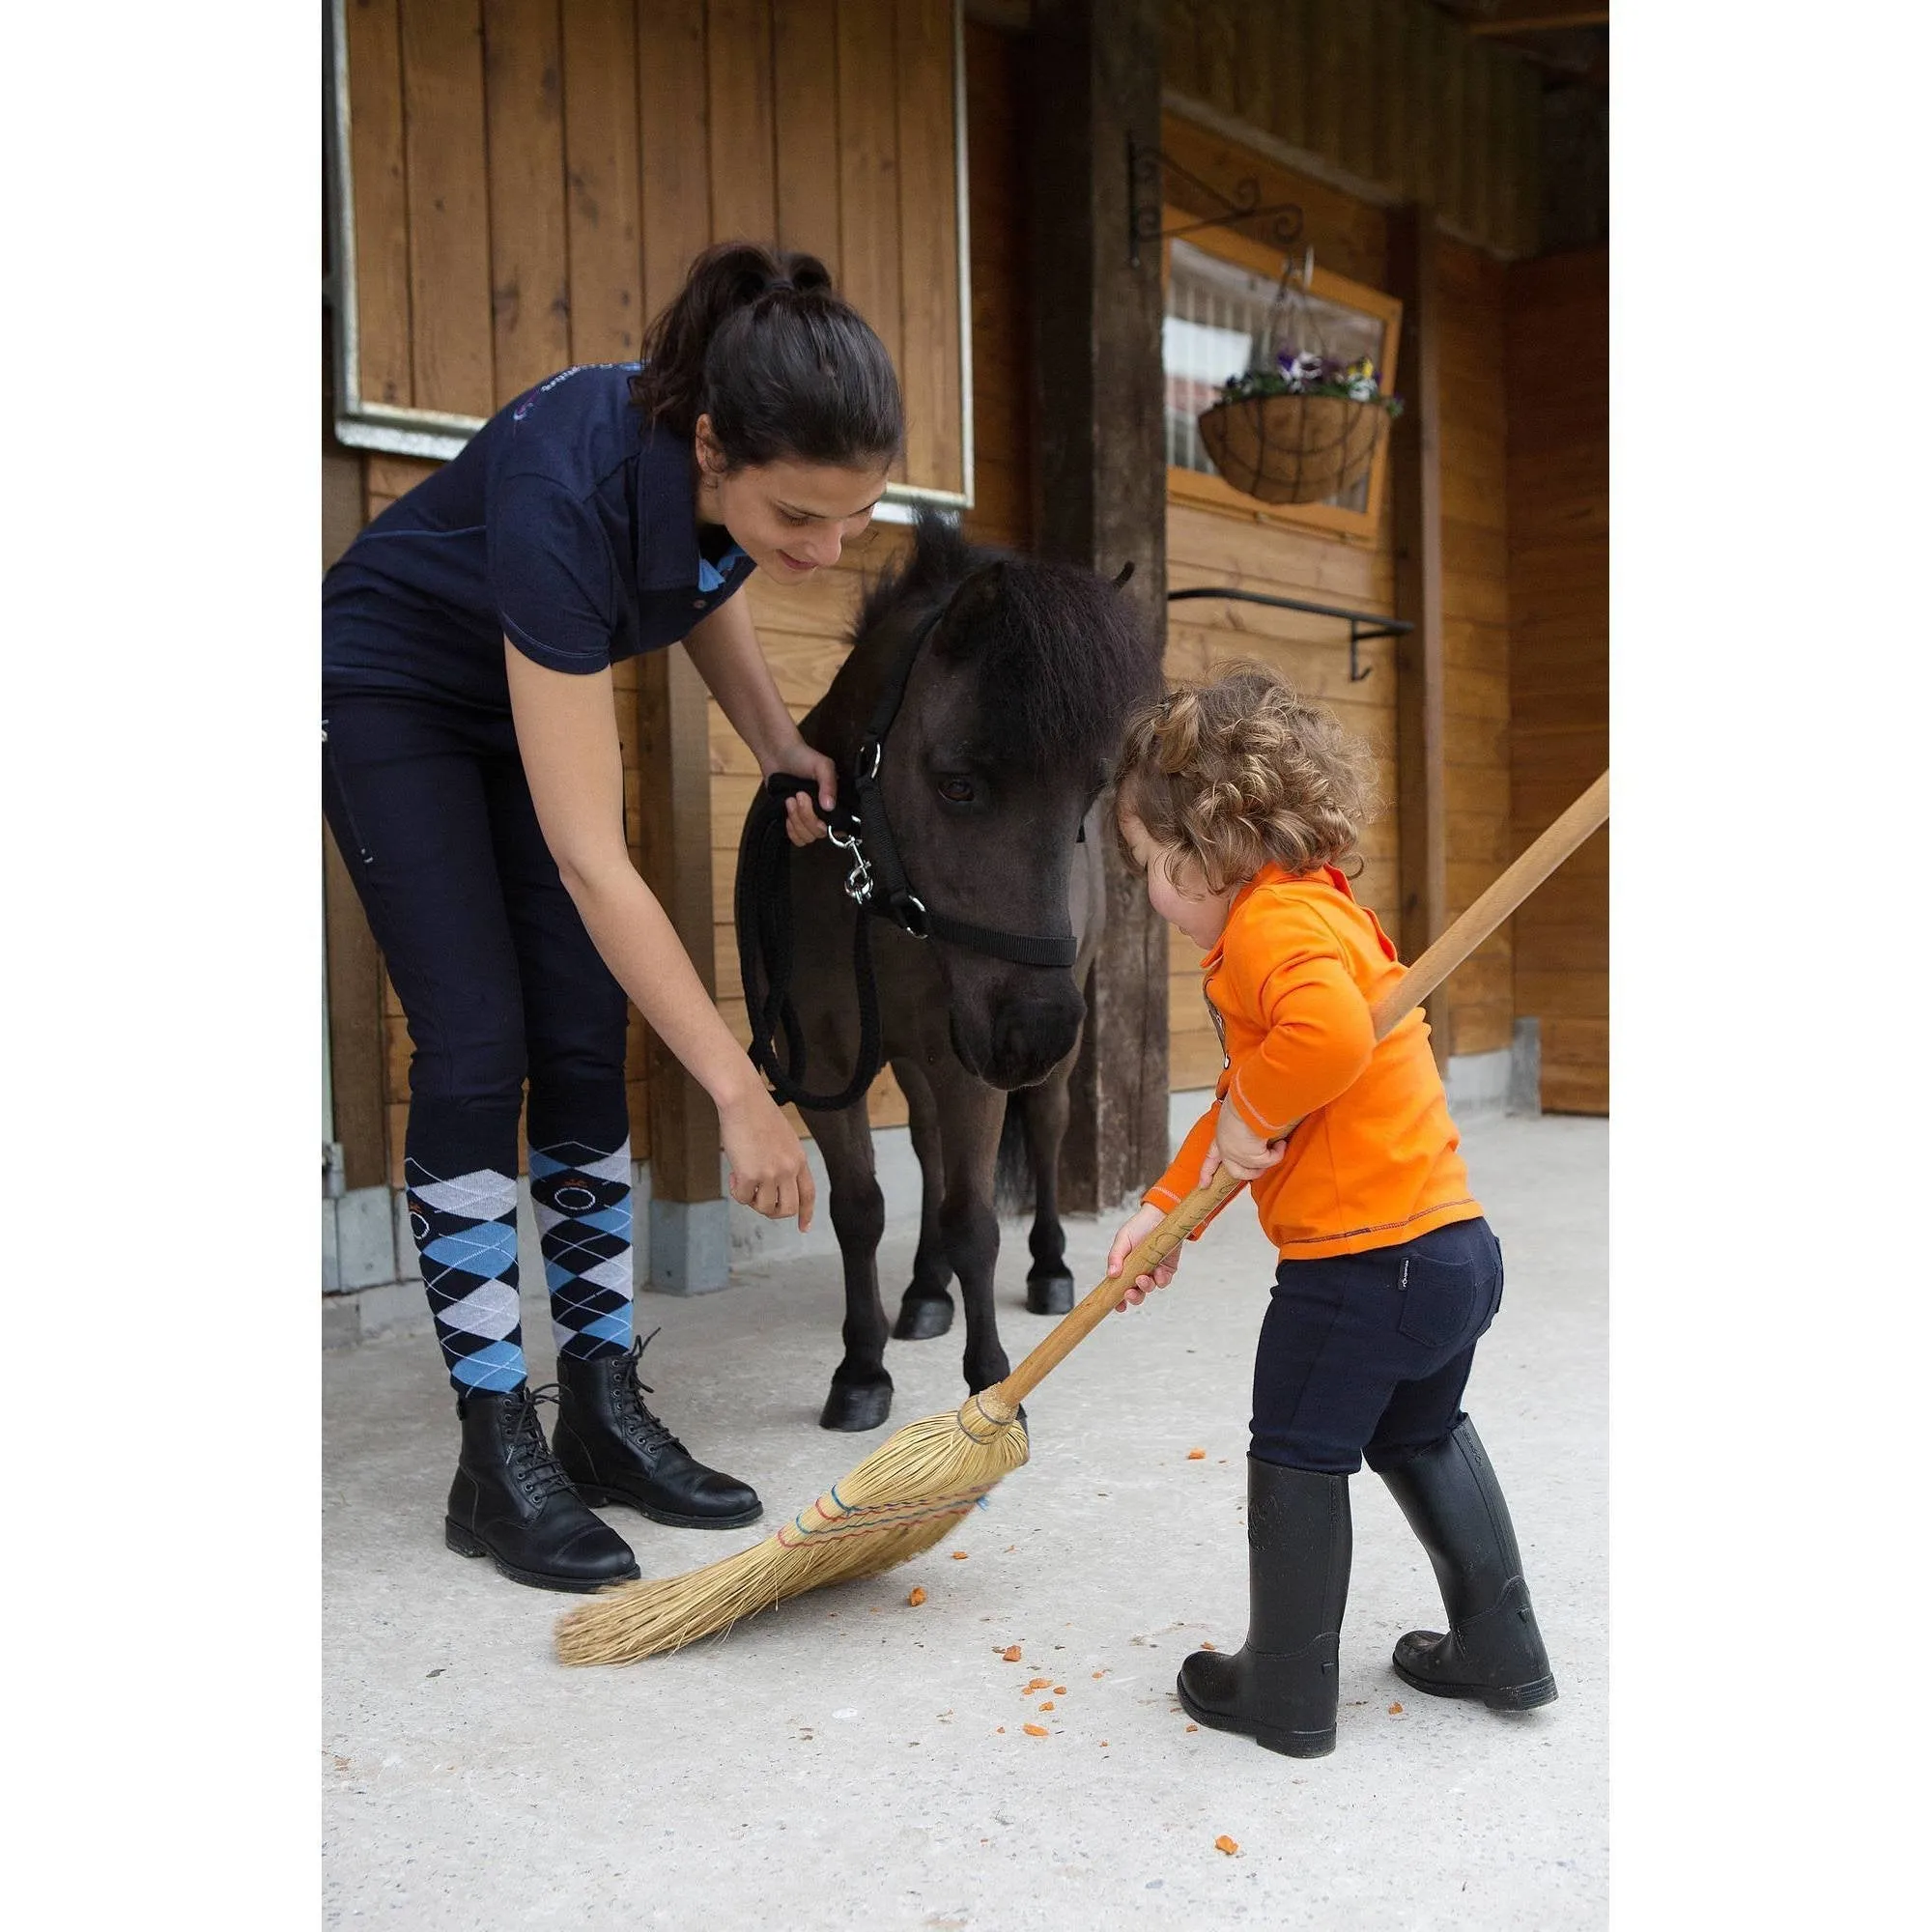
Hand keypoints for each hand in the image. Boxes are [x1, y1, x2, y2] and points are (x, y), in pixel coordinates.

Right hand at [718, 1083, 815, 1229]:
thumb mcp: (783, 1139)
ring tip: (743, 1180)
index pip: (809, 1194)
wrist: (743, 1100)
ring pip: (764, 1208)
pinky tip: (732, 1174)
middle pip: (789, 1209)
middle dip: (773, 1212)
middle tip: (758, 1201)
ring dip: (751, 1200)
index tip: (804, 1228)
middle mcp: (789, 1169)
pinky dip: (736, 1191)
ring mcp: (771, 1173)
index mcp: (799, 1159)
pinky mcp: (750, 1175)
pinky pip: (742, 1198)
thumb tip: (774, 1186)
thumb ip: (784, 1161)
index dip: (807, 1213)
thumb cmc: (758, 1114)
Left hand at [763, 737, 836, 847]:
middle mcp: (823, 813)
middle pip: (819, 833)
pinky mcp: (793, 821)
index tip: (819, 810)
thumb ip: (829, 784)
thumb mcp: (822, 766)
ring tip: (790, 800)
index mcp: (835, 802)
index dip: (829, 825)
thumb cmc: (802, 757)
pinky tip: (787, 812)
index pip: (839, 827)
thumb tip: (830, 806)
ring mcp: (808, 818)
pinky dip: (790, 829)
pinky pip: (795, 838)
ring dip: (796, 820)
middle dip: (807, 816)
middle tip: (799, 795)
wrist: (778, 754)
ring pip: (806, 837)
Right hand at [1107, 1203, 1178, 1311]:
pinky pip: (1164, 1281)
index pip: (1119, 1288)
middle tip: (1130, 1293)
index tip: (1117, 1306)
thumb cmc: (1139, 1226)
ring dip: (1146, 1287)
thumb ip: (1115, 1256)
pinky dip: (1161, 1280)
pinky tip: (1158, 1272)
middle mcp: (1138, 1272)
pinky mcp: (1167, 1269)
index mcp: (1124, 1268)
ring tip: (1143, 1278)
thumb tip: (1111, 1274)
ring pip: (1149, 1288)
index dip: (1118, 1300)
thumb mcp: (1122, 1239)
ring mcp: (1153, 1272)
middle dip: (1133, 1297)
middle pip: (1136, 1294)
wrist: (1161, 1215)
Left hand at [1199, 1107, 1286, 1187]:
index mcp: (1220, 1136)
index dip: (1207, 1172)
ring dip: (1267, 1162)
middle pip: (1235, 1171)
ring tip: (1277, 1147)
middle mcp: (1226, 1148)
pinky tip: (1280, 1143)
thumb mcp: (1236, 1114)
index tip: (1204, 1185)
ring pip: (1254, 1169)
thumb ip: (1241, 1124)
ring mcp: (1238, 1156)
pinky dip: (1278, 1153)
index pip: (1211, 1157)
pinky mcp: (1252, 1158)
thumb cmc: (1242, 1102)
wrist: (1247, 1104)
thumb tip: (1253, 1127)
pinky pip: (1269, 1160)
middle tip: (1261, 1169)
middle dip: (1249, 1174)